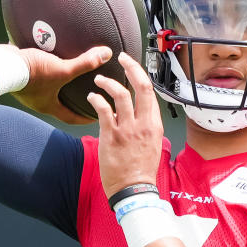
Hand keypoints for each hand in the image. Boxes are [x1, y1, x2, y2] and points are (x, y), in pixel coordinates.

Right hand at [8, 43, 113, 124]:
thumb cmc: (31, 73)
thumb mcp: (62, 69)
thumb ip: (85, 63)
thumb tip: (106, 54)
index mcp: (48, 106)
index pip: (71, 118)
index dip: (84, 118)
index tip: (95, 117)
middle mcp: (37, 100)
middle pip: (59, 103)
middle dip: (72, 100)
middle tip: (86, 95)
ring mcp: (27, 88)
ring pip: (47, 87)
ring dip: (58, 81)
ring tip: (70, 72)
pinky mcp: (20, 74)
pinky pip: (36, 73)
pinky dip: (45, 67)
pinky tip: (51, 55)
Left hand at [87, 51, 163, 197]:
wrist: (134, 189)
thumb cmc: (141, 171)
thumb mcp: (152, 145)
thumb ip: (145, 128)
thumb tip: (135, 116)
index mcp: (154, 125)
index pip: (150, 93)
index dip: (141, 76)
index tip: (132, 67)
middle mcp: (143, 123)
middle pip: (140, 86)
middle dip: (131, 67)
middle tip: (122, 57)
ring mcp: (127, 129)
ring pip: (120, 94)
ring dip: (108, 82)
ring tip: (99, 79)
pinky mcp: (111, 135)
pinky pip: (103, 110)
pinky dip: (96, 99)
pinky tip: (91, 97)